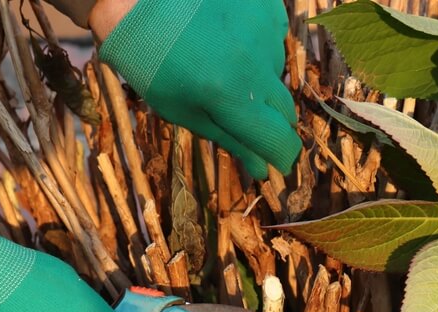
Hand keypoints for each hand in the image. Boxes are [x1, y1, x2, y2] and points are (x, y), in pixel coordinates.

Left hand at [96, 0, 301, 179]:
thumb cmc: (151, 62)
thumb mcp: (181, 110)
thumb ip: (228, 140)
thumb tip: (262, 170)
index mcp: (230, 98)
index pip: (280, 141)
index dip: (281, 156)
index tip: (276, 160)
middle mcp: (255, 66)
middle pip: (286, 110)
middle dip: (270, 119)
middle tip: (239, 107)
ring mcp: (264, 34)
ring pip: (276, 73)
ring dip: (259, 78)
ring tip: (224, 63)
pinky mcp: (267, 8)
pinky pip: (275, 40)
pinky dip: (258, 46)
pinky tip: (231, 38)